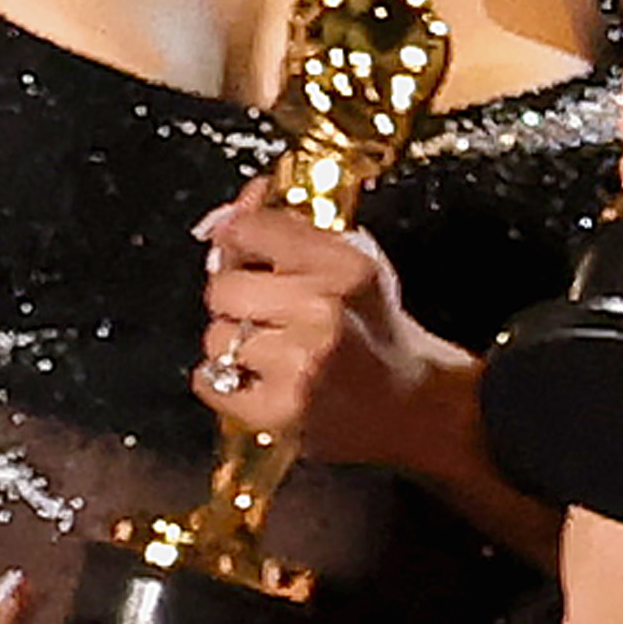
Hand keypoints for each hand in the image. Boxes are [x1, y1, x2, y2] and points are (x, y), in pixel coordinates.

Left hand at [189, 190, 464, 472]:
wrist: (413, 402)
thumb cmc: (378, 332)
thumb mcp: (353, 264)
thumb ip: (290, 232)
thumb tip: (226, 214)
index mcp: (344, 267)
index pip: (252, 230)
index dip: (237, 239)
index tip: (241, 249)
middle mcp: (323, 310)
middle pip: (223, 287)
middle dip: (237, 300)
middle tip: (267, 314)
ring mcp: (300, 363)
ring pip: (216, 337)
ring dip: (236, 345)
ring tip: (274, 353)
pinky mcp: (279, 409)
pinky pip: (209, 381)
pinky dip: (225, 382)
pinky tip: (261, 379)